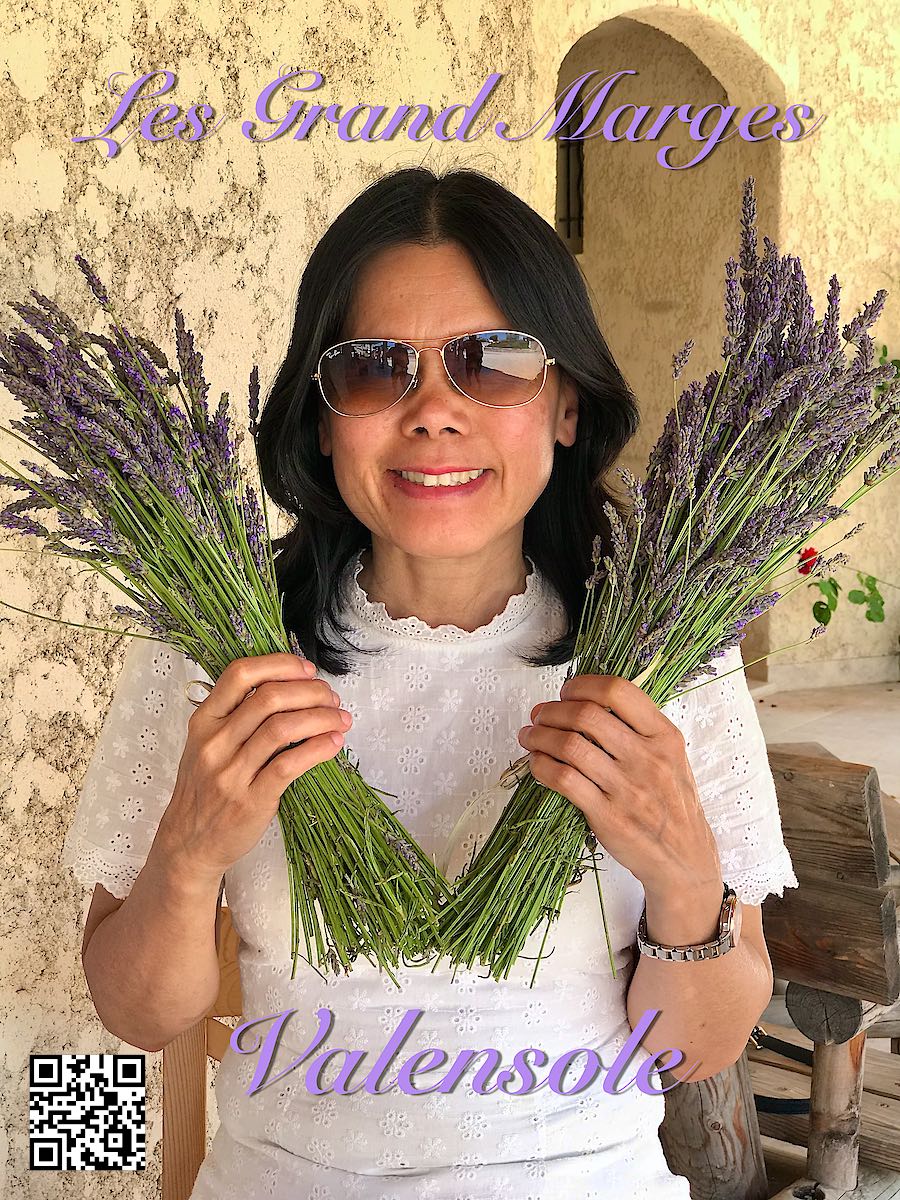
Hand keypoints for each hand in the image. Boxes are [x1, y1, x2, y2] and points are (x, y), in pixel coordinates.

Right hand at [158, 654, 352, 884]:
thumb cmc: (205, 789)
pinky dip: (318, 749)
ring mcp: (231, 772)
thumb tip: (290, 686)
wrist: (189, 843)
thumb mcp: (206, 743)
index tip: (307, 670)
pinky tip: (333, 743)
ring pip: (283, 728)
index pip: (241, 674)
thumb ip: (236, 715)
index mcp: (205, 721)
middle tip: (331, 698)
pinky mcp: (251, 799)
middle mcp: (215, 742)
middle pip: (270, 698)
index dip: (280, 665)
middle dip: (311, 691)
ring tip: (340, 719)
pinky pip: (290, 765)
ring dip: (322, 718)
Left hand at [516, 674, 721, 898]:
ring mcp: (627, 788)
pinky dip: (541, 766)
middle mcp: (648, 758)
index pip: (618, 692)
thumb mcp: (671, 757)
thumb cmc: (671, 803)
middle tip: (539, 715)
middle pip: (586, 715)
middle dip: (552, 710)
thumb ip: (638, 728)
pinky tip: (537, 763)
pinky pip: (563, 780)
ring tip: (530, 736)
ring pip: (569, 746)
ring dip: (539, 736)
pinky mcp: (608, 815)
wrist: (684, 858)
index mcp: (664, 736)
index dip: (583, 685)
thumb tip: (585, 701)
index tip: (566, 692)